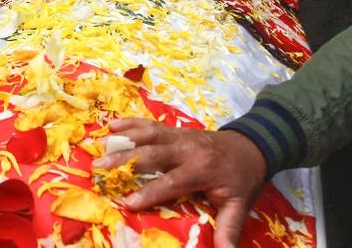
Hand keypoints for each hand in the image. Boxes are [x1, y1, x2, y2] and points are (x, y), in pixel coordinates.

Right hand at [92, 118, 266, 247]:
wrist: (252, 146)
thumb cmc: (241, 178)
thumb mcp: (239, 204)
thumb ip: (228, 228)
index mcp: (202, 169)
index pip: (172, 182)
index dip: (150, 192)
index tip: (127, 202)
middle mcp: (187, 149)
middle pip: (152, 153)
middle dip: (125, 161)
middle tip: (99, 169)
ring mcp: (180, 136)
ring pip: (148, 134)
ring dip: (123, 139)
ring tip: (100, 145)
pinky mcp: (175, 131)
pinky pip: (151, 124)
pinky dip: (131, 124)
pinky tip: (112, 125)